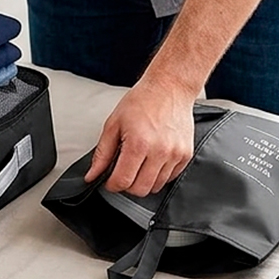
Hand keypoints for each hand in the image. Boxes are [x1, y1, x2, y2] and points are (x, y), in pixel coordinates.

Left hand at [83, 74, 195, 195]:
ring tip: (138, 162)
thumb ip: (102, 153)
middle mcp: (159, 152)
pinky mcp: (185, 155)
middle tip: (123, 172)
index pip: (123, 181)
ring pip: (156, 186)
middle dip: (127, 185)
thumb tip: (92, 175)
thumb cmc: (141, 101)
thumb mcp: (114, 124)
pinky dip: (159, 175)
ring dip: (144, 181)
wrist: (169, 88)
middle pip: (140, 190)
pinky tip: (152, 159)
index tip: (109, 180)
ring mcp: (175, 155)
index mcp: (139, 143)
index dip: (112, 185)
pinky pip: (170, 178)